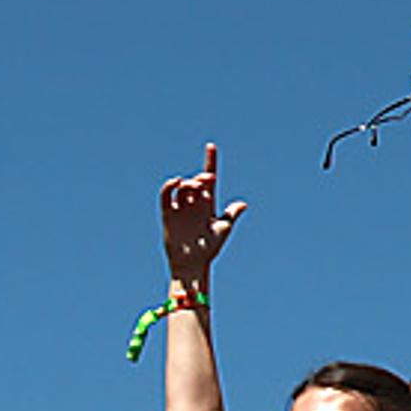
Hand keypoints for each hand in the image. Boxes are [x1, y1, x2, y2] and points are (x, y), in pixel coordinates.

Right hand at [161, 147, 247, 287]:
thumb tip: (243, 204)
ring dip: (188, 182)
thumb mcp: (223, 230)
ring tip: (193, 187)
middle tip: (206, 181)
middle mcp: (195, 203)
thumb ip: (231, 215)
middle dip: (201, 177)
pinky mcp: (168, 213)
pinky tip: (175, 182)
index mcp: (209, 204)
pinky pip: (166, 195)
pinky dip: (169, 186)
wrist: (192, 264)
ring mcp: (181, 207)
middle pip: (197, 181)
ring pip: (183, 186)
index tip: (211, 146)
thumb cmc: (209, 249)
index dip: (210, 161)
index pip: (210, 178)